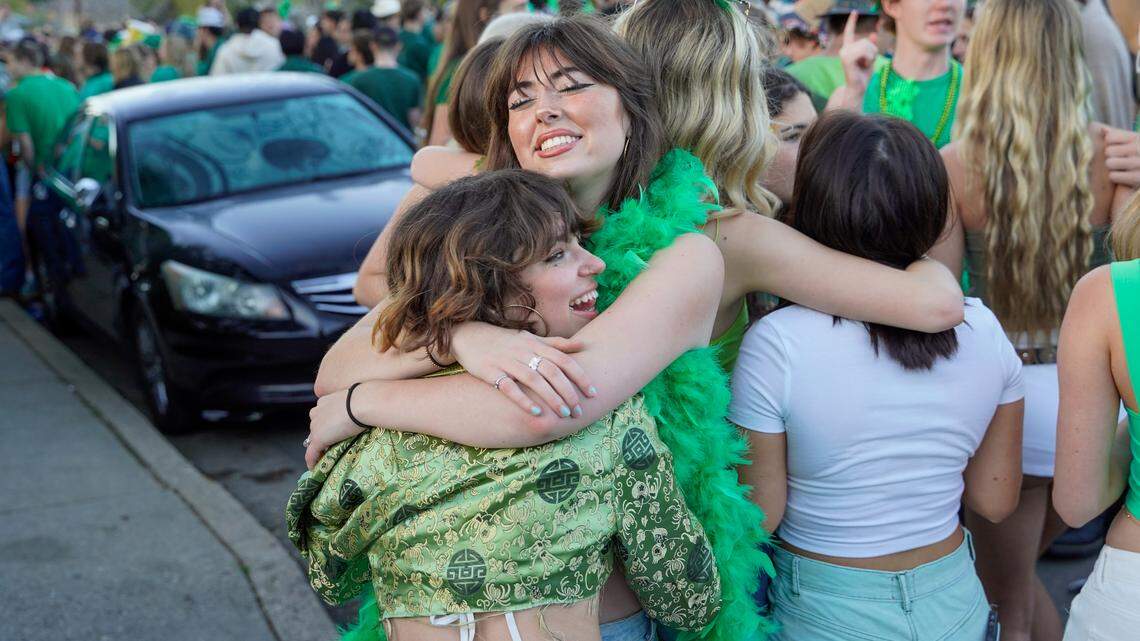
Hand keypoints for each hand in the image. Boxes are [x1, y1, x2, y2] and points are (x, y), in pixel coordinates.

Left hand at [305, 388, 366, 468]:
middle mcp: (316, 412)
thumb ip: (351, 406)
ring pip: (313, 439)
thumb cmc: (364, 400)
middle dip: (322, 435)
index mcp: (324, 401)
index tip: (332, 430)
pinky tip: (315, 467)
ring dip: (319, 447)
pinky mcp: (318, 438)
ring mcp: (316, 426)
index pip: (320, 415)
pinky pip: (311, 453)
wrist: (363, 404)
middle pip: (315, 427)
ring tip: (327, 455)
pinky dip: (312, 461)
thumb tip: (360, 411)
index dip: (325, 424)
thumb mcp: (355, 400)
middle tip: (333, 444)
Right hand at [451, 322, 596, 417]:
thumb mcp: (530, 339)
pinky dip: (523, 400)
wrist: (469, 336)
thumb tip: (583, 346)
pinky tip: (536, 412)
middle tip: (579, 411)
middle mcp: (523, 351)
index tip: (593, 393)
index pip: (563, 359)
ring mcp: (506, 361)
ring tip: (563, 414)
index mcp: (535, 344)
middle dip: (567, 392)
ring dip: (550, 397)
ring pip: (533, 380)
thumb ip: (556, 344)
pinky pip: (508, 387)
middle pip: (551, 371)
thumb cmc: (505, 341)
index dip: (580, 376)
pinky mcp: (490, 372)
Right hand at [838, 11, 878, 95]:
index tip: (854, 12)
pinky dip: (869, 58)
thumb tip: (873, 34)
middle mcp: (844, 49)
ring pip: (866, 46)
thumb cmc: (863, 76)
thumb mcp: (870, 58)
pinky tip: (863, 65)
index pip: (849, 32)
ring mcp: (844, 53)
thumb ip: (871, 46)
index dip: (852, 21)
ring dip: (871, 56)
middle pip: (866, 41)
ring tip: (864, 65)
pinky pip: (864, 51)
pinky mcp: (846, 58)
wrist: (857, 89)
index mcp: (848, 49)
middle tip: (866, 63)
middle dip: (872, 51)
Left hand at [1105, 127, 1139, 188]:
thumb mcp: (1133, 142)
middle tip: (1119, 160)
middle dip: (1110, 156)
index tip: (1116, 147)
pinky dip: (1116, 177)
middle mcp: (1138, 149)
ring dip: (1112, 168)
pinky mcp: (1136, 178)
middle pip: (1107, 151)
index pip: (1109, 138)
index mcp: (1137, 138)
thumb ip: (1117, 135)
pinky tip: (1124, 177)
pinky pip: (1113, 176)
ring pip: (1109, 163)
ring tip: (1121, 168)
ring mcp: (1138, 163)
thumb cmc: (1138, 155)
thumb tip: (1101, 129)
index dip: (1109, 144)